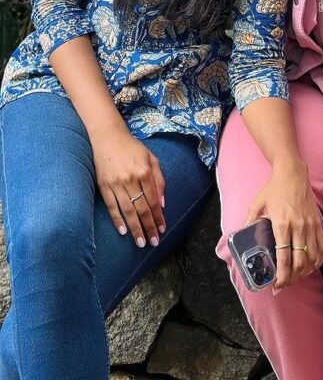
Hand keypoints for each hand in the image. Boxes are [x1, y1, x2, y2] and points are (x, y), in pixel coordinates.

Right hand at [90, 127, 165, 246]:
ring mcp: (116, 184)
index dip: (158, 216)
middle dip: (149, 227)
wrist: (108, 137)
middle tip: (153, 242)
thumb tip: (162, 203)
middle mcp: (131, 179)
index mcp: (145, 171)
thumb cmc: (132, 148)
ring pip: (127, 211)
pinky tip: (123, 231)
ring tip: (140, 242)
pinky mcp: (103, 186)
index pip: (154, 200)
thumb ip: (159, 179)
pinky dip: (117, 220)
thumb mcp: (151, 158)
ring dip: (135, 228)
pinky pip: (111, 207)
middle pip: (142, 209)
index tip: (162, 229)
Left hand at [244, 162, 322, 288]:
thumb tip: (241, 238)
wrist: (293, 173)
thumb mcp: (256, 204)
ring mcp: (310, 225)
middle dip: (292, 278)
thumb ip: (249, 222)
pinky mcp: (318, 222)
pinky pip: (322, 247)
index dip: (282, 276)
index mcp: (282, 224)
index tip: (277, 286)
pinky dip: (317, 260)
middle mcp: (299, 227)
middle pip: (300, 262)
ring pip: (313, 257)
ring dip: (305, 272)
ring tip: (296, 278)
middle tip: (284, 285)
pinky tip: (310, 266)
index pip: (284, 257)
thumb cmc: (273, 189)